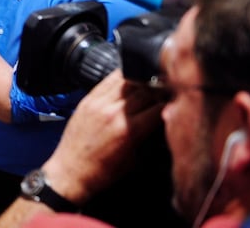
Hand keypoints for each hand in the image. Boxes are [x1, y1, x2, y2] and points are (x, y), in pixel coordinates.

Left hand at [41, 70, 163, 204]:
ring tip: (151, 81)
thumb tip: (163, 121)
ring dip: (141, 80)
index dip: (172, 103)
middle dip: (159, 89)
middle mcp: (114, 112)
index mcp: (129, 130)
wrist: (71, 172)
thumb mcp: (135, 159)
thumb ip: (149, 137)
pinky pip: (107, 81)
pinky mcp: (87, 100)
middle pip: (146, 90)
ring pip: (127, 81)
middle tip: (167, 89)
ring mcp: (99, 103)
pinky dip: (121, 77)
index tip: (178, 101)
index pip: (159, 106)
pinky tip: (130, 77)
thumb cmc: (103, 172)